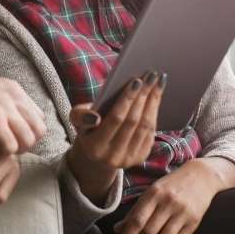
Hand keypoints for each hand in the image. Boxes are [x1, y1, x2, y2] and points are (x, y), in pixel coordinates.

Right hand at [0, 48, 45, 153]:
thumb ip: (3, 100)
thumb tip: (11, 117)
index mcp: (14, 89)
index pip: (39, 116)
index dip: (28, 132)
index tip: (11, 138)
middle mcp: (14, 97)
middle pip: (39, 130)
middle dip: (26, 144)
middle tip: (6, 148)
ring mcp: (4, 108)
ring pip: (29, 140)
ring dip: (14, 151)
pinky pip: (11, 146)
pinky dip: (1, 153)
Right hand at [66, 71, 164, 202]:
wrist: (97, 152)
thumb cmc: (87, 126)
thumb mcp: (77, 119)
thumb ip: (80, 116)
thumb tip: (96, 117)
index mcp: (95, 147)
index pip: (115, 119)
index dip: (127, 99)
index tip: (137, 80)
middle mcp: (113, 157)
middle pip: (133, 121)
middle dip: (144, 96)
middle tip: (151, 75)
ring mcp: (129, 159)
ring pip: (145, 126)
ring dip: (153, 101)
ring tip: (157, 81)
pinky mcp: (141, 157)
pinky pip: (151, 131)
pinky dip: (154, 111)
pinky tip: (156, 95)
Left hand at [113, 158, 234, 233]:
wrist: (201, 176)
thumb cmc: (171, 185)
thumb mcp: (151, 192)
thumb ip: (135, 211)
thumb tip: (118, 229)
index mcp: (153, 194)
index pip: (137, 220)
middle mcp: (167, 203)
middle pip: (149, 232)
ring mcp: (182, 213)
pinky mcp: (193, 222)